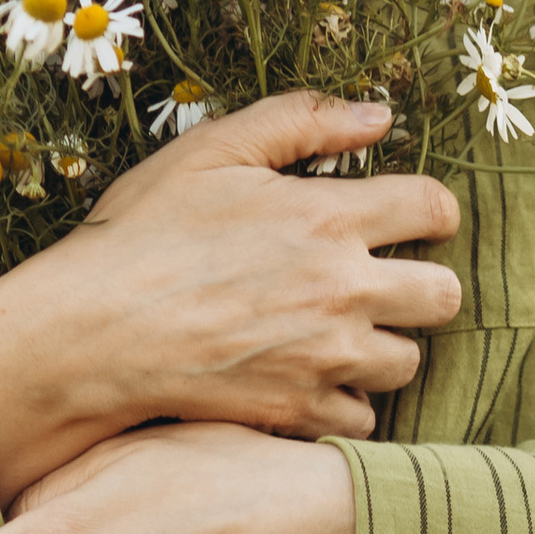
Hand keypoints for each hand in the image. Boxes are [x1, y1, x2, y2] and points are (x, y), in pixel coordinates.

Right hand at [0, 93, 460, 501]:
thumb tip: (378, 116)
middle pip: (444, 296)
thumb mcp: (211, 152)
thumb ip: (300, 121)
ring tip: (337, 334)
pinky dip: (342, 402)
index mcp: (330, 216)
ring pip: (406, 363)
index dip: (429, 212)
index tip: (406, 220)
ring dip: (382, 347)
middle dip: (421, 286)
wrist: (90, 331)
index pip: (436, 208)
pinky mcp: (299, 410)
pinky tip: (307, 378)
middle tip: (379, 283)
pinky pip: (361, 417)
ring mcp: (325, 356)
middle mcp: (344, 289)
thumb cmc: (141, 234)